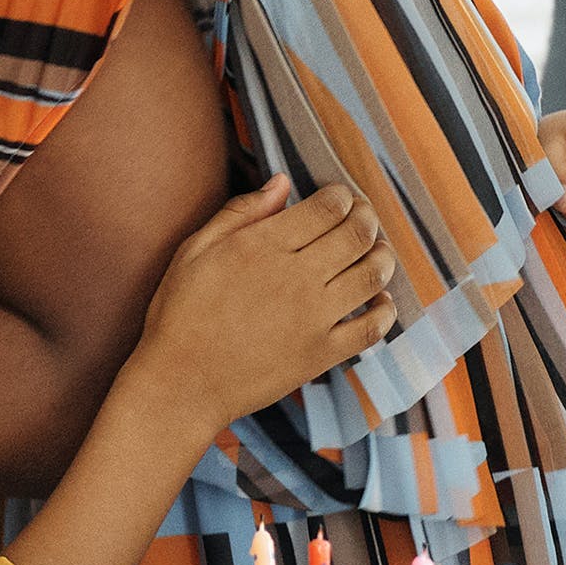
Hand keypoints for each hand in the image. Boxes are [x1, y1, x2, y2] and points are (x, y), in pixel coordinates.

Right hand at [125, 181, 395, 431]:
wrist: (181, 382)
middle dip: (367, 218)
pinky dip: (385, 311)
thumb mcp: (195, 249)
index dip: (343, 196)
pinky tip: (381, 302)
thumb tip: (283, 182)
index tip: (342, 197)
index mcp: (263, 245)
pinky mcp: (322, 354)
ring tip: (378, 252)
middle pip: (357, 235)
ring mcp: (313, 318)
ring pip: (372, 276)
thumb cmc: (180, 313)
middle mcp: (296, 277)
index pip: (327, 207)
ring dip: (382, 257)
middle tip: (365, 216)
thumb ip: (241, 212)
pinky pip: (371, 328)